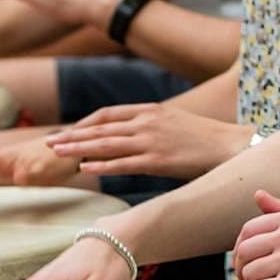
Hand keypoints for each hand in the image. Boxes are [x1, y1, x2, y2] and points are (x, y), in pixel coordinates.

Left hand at [47, 104, 252, 180]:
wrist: (229, 146)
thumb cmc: (204, 139)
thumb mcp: (173, 124)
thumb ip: (149, 127)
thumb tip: (130, 139)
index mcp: (149, 110)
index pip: (107, 114)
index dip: (84, 124)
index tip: (68, 132)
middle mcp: (146, 122)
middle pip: (100, 128)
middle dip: (72, 136)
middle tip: (49, 143)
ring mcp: (151, 140)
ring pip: (106, 144)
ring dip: (78, 149)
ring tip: (57, 154)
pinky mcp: (158, 160)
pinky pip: (123, 163)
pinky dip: (102, 165)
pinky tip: (85, 169)